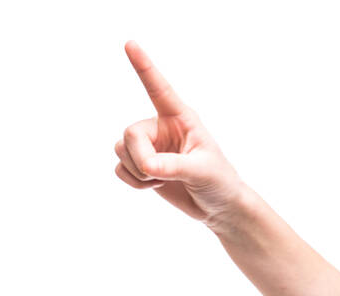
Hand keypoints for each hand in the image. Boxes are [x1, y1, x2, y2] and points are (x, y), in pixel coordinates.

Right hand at [114, 40, 245, 227]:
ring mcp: (150, 146)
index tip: (130, 44)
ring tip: (162, 179)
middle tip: (157, 174)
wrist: (218, 207)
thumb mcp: (202, 171)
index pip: (159, 89)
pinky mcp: (142, 165)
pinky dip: (133, 181)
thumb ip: (174, 166)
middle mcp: (161, 127)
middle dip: (140, 157)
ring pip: (121, 150)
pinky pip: (120, 168)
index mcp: (181, 118)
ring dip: (138, 172)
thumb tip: (147, 166)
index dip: (144, 67)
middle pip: (130, 133)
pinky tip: (154, 186)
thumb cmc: (219, 182)